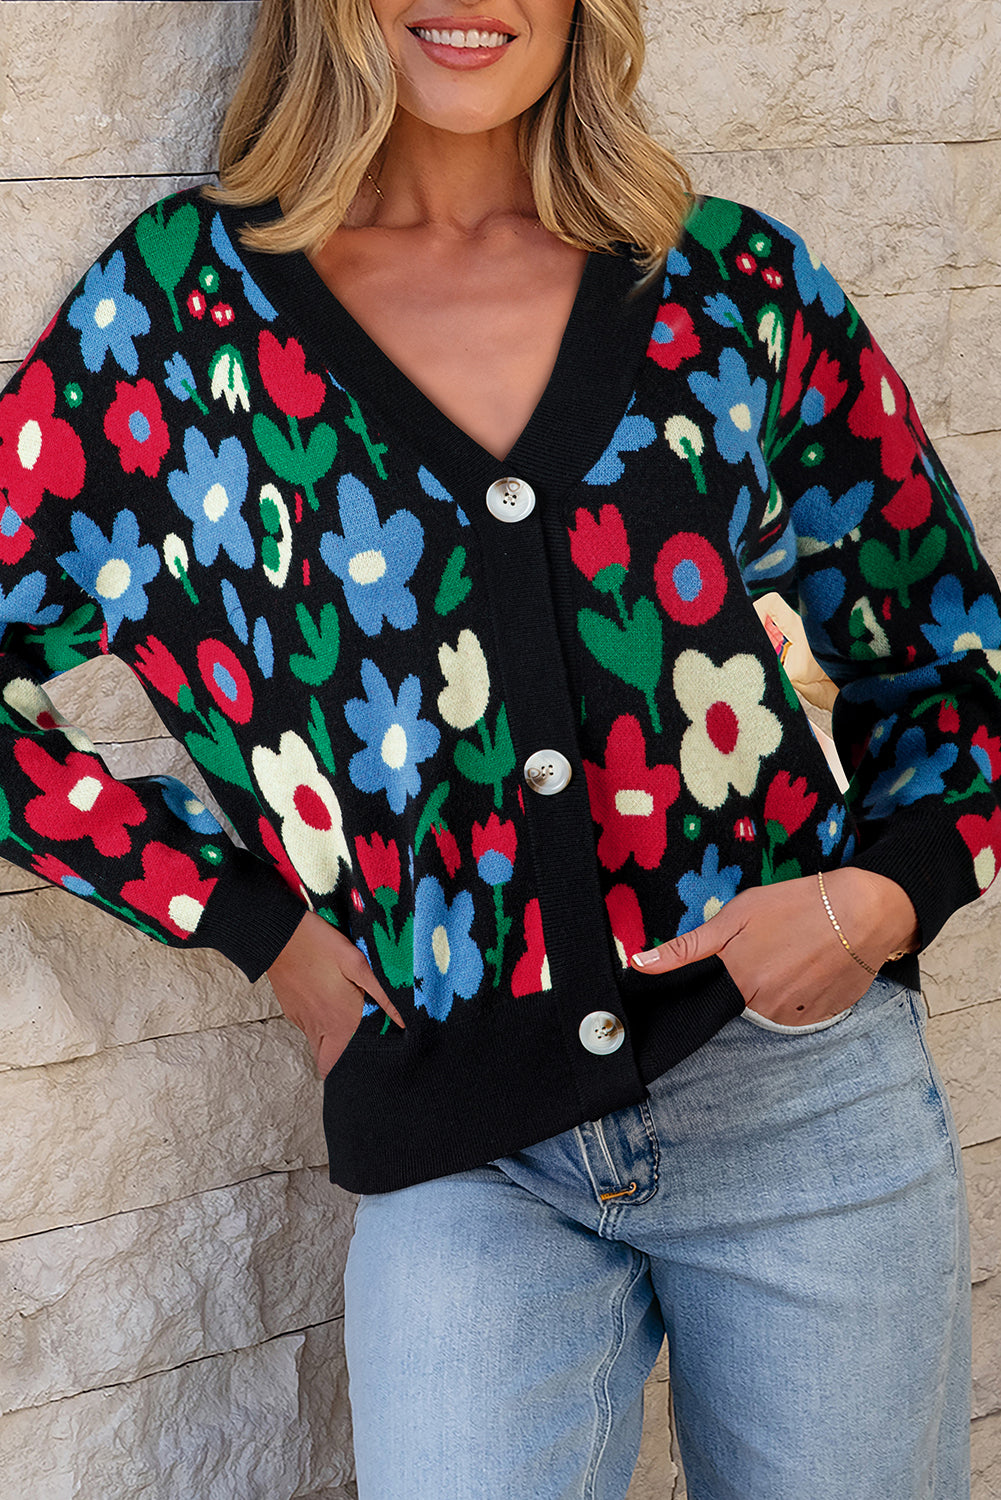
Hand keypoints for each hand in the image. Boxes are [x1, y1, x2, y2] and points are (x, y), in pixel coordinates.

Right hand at [267, 910, 404, 1076]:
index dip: (355, 1063)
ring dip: (329, 1043)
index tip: (368, 1055)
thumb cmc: (319, 945)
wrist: (279, 935)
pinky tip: (327, 1002)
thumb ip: (381, 994)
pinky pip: (307, 1026)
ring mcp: (302, 1019)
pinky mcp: (291, 1009)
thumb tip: (402, 1019)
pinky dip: (318, 1023)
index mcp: (340, 1020)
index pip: (341, 1063)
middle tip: (355, 1044)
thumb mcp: (357, 963)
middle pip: (326, 1062)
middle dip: (339, 1060)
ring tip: (344, 1021)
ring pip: (315, 1045)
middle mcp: (319, 1026)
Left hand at [630, 868, 917, 1026]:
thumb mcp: (736, 915)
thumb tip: (639, 965)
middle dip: (752, 977)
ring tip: (796, 952)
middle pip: (745, 1000)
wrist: (863, 911)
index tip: (740, 961)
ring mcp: (799, 1016)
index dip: (723, 979)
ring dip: (779, 987)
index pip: (713, 998)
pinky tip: (815, 965)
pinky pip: (803, 1011)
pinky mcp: (825, 1017)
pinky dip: (805, 993)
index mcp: (740, 982)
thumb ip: (687, 948)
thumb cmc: (795, 905)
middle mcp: (766, 1008)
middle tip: (774, 945)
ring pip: (775, 1007)